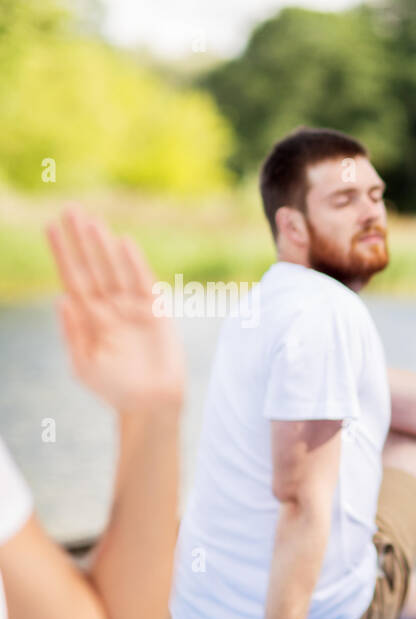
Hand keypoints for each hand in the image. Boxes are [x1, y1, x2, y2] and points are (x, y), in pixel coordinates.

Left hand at [44, 204, 184, 412]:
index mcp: (89, 316)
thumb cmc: (114, 388)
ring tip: (92, 221)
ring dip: (103, 245)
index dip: (62, 252)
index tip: (50, 227)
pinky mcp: (155, 312)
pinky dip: (134, 263)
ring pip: (114, 268)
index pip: (72, 276)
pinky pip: (143, 281)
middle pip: (92, 265)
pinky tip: (124, 243)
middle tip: (71, 208)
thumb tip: (62, 300)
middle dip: (81, 239)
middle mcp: (110, 306)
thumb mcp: (84, 364)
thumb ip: (74, 332)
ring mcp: (132, 307)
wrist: (150, 404)